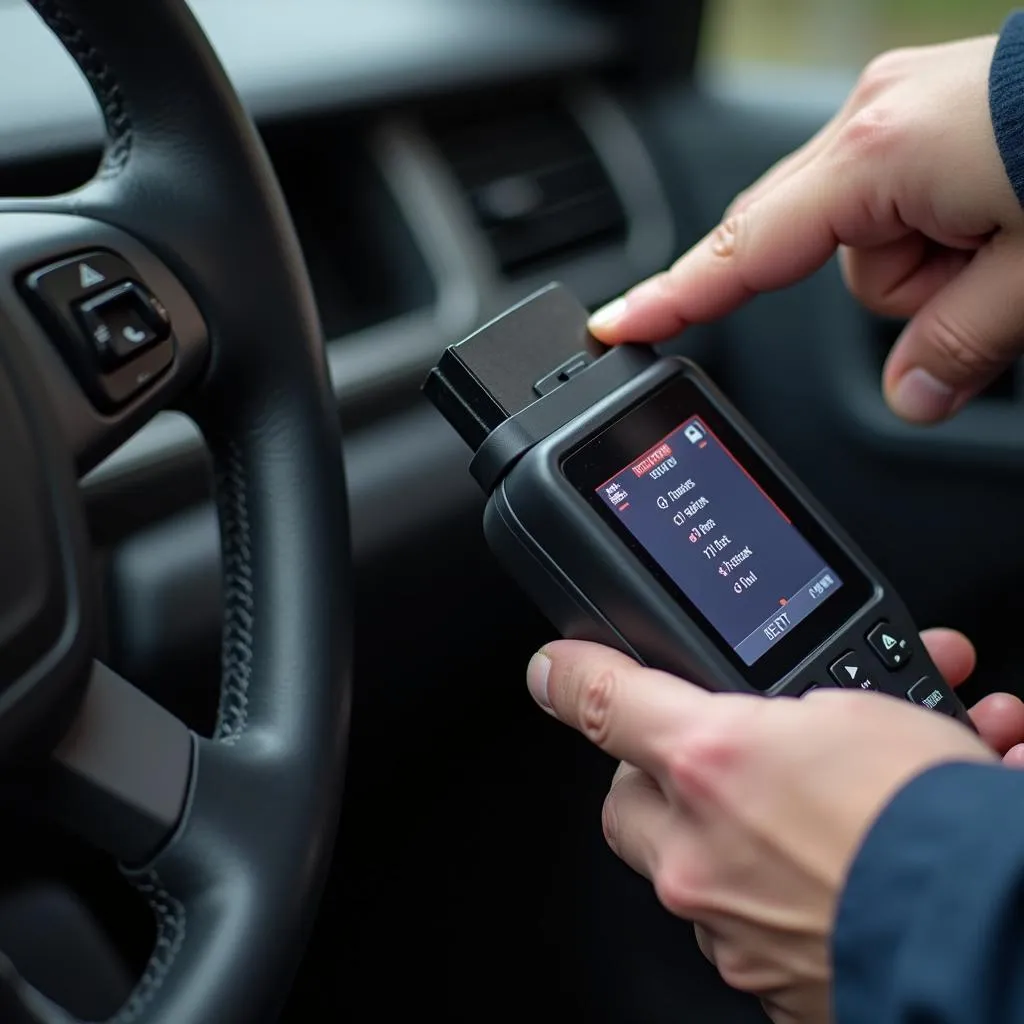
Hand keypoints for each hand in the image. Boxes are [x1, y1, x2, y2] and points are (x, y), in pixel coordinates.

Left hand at [525, 629, 1023, 1022]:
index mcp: (713, 766)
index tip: (552, 668)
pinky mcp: (765, 983)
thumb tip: (774, 702)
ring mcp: (727, 927)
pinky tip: (845, 870)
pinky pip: (746, 927)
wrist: (994, 942)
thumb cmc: (933, 823)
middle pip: (631, 799)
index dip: (572, 674)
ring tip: (828, 809)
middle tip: (721, 752)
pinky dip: (782, 895)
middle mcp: (701, 853)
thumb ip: (792, 701)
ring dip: (740, 832)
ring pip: (693, 864)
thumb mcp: (858, 708)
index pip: (603, 703)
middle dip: (665, 771)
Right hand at [588, 37, 1023, 423]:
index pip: (743, 248)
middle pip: (819, 257)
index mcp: (874, 157)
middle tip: (987, 280)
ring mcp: (900, 114)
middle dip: (901, 288)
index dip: (675, 295)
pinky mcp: (931, 116)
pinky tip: (1006, 220)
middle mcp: (871, 125)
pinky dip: (951, 235)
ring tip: (1016, 243)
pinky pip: (904, 207)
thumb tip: (914, 395)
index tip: (614, 326)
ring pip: (875, 245)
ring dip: (941, 268)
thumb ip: (959, 345)